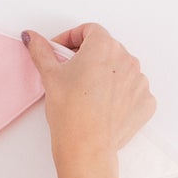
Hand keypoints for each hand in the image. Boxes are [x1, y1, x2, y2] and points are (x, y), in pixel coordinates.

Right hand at [21, 23, 154, 170]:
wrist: (87, 146)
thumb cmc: (70, 111)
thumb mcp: (50, 75)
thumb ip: (41, 50)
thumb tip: (32, 37)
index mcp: (104, 45)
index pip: (89, 31)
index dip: (71, 39)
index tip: (61, 51)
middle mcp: (127, 59)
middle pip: (106, 50)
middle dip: (89, 58)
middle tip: (72, 74)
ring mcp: (140, 82)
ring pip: (121, 71)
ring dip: (107, 76)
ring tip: (89, 93)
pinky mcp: (146, 103)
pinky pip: (133, 92)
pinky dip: (122, 95)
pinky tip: (106, 106)